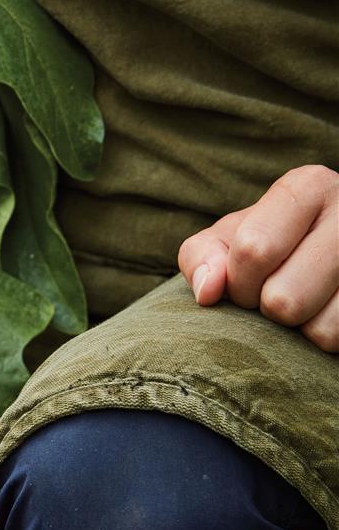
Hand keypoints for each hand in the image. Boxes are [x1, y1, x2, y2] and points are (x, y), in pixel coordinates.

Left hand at [178, 165, 337, 351]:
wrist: (332, 251)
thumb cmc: (273, 244)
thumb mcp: (231, 237)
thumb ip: (203, 255)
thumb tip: (207, 292)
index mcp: (307, 188)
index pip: (254, 250)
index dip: (239, 284)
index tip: (243, 284)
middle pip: (284, 299)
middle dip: (267, 310)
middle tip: (276, 295)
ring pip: (320, 328)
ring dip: (300, 329)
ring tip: (306, 302)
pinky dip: (325, 340)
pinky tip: (326, 312)